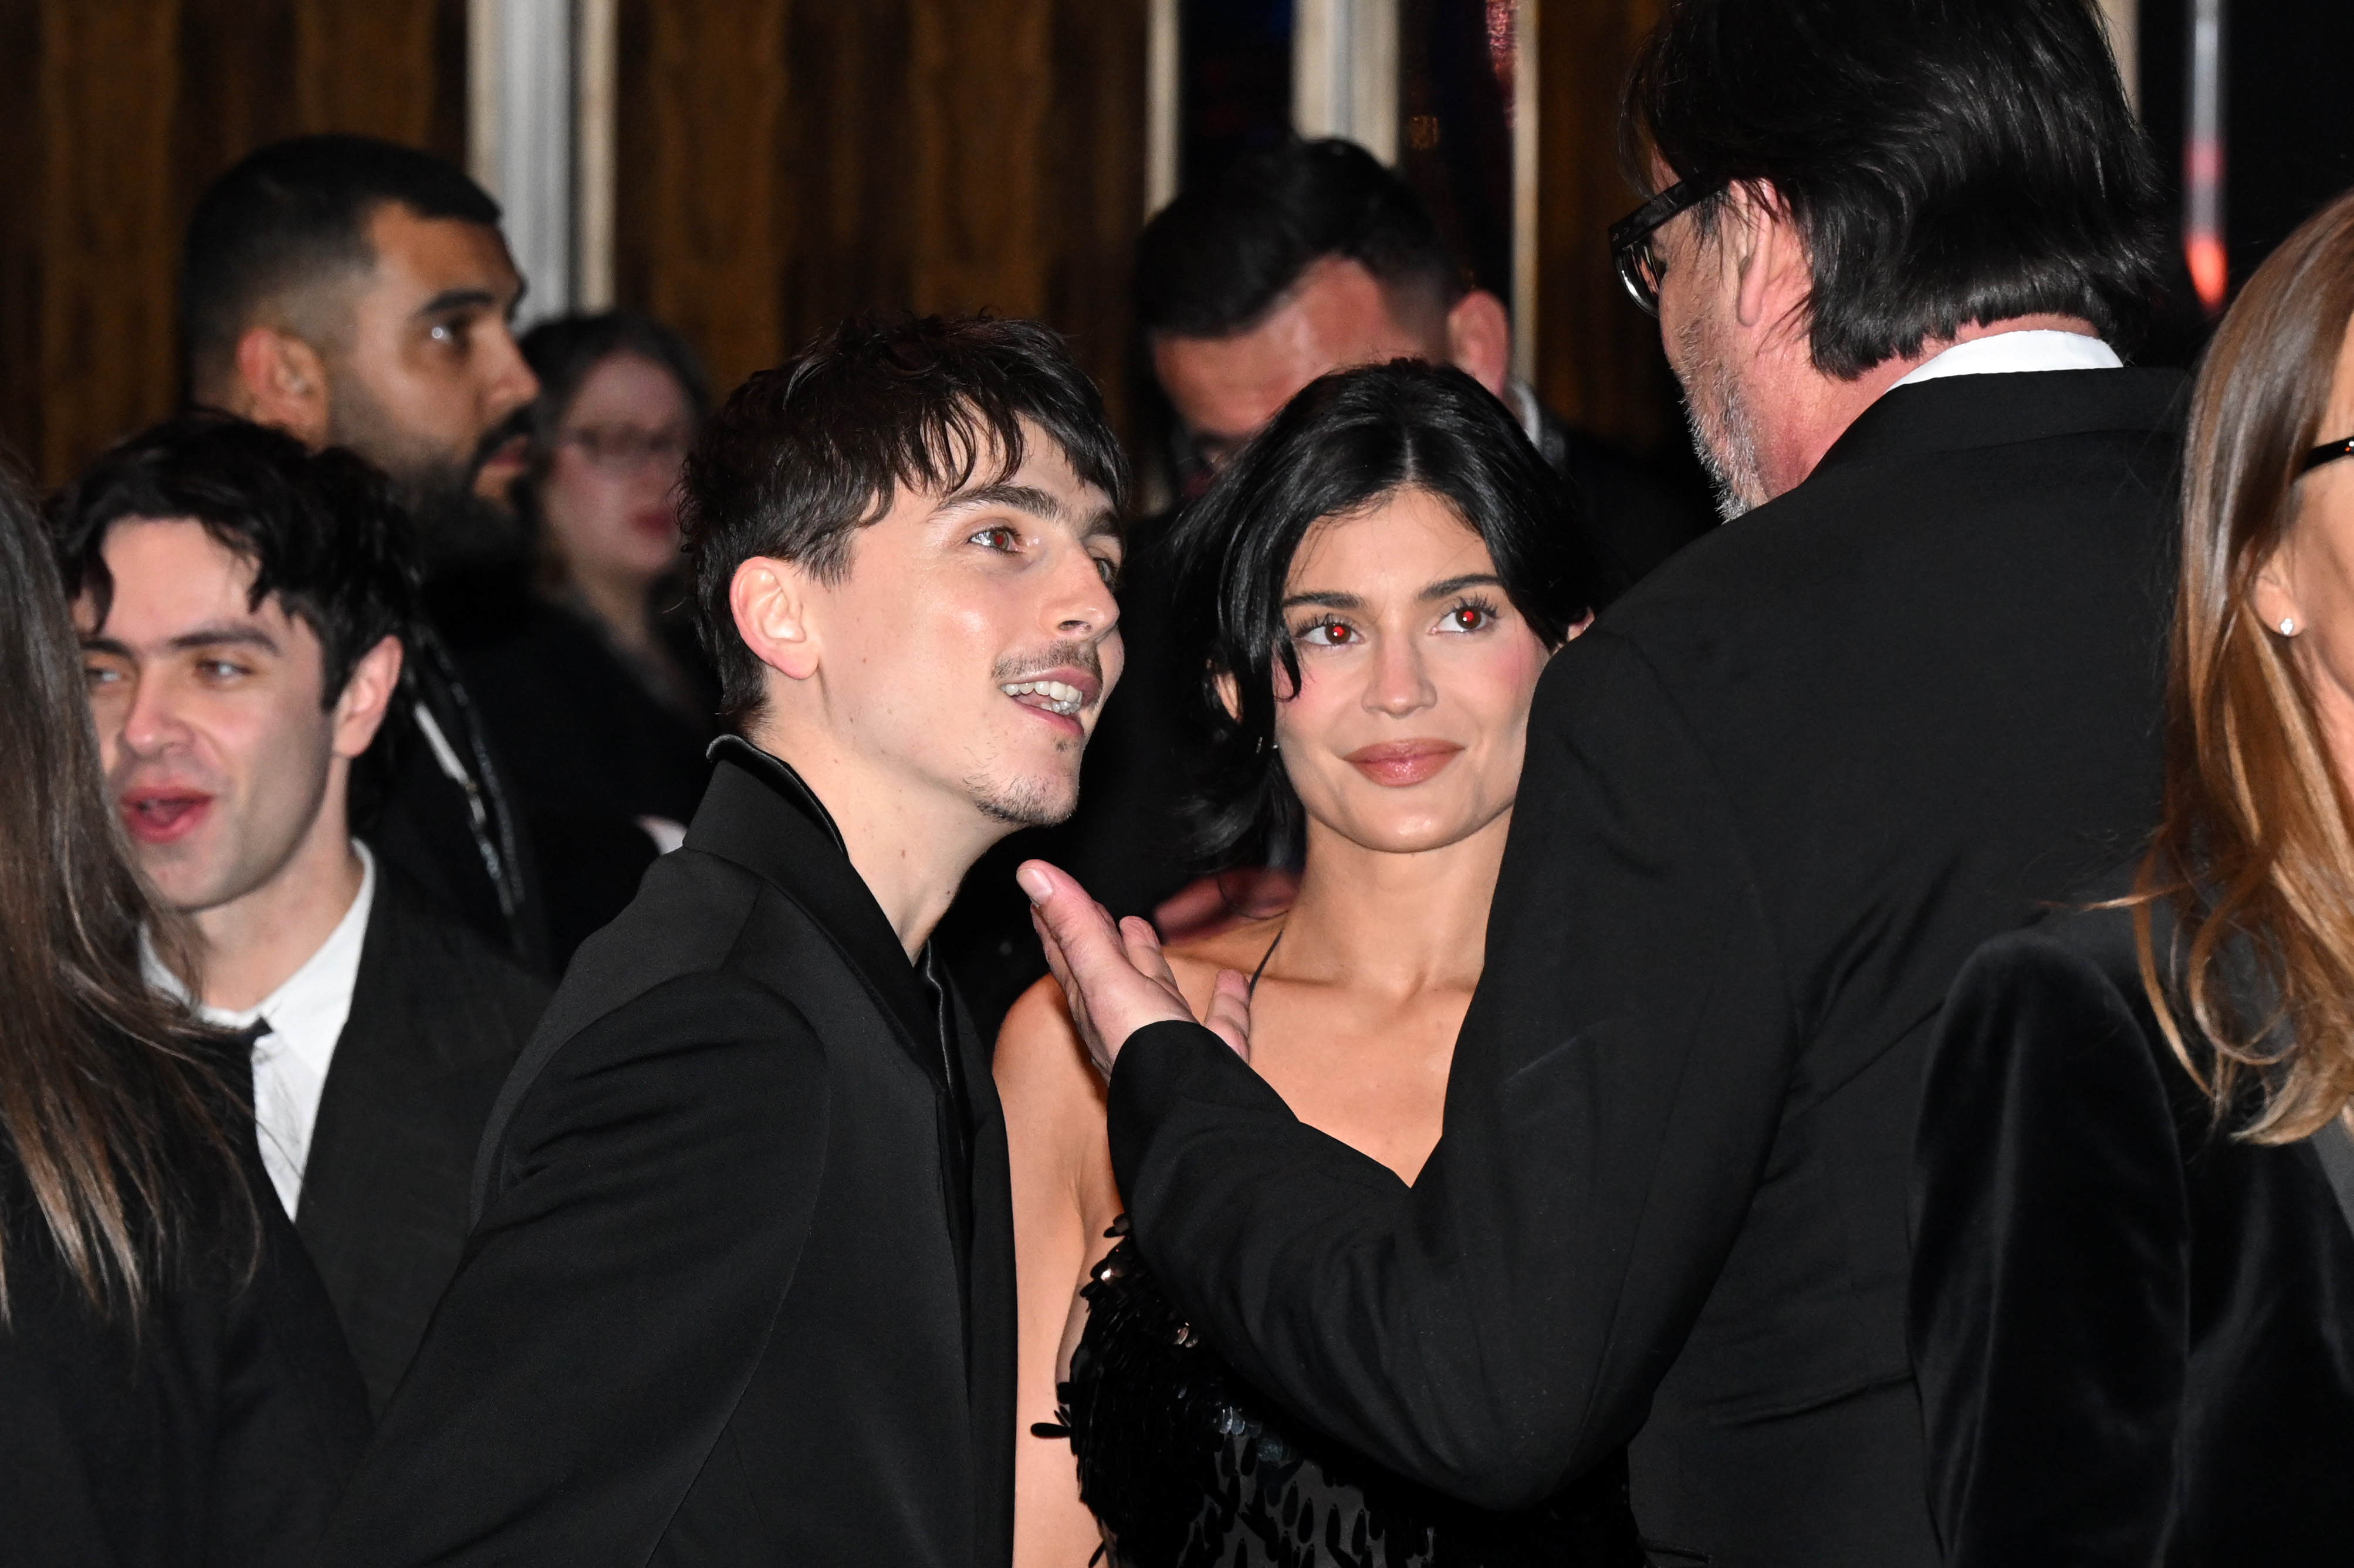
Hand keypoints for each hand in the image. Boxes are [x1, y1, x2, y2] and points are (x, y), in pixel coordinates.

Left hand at [1019, 860, 1251, 1075]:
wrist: (1197, 1110)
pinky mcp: (1212, 1057)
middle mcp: (1127, 1022)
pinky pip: (1218, 1021)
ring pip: (1154, 992)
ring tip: (1140, 930)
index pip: (1066, 953)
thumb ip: (1074, 925)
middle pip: (1106, 969)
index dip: (1054, 922)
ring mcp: (1170, 1041)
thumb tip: (1031, 874)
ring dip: (1146, 960)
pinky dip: (1224, 1000)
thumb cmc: (1143, 1050)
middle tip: (1090, 907)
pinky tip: (1231, 981)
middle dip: (1096, 936)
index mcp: (1094, 1004)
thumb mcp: (1103, 975)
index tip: (1042, 895)